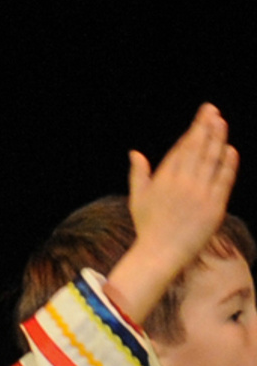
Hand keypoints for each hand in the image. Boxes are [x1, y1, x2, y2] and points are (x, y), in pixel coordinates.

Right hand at [108, 103, 239, 323]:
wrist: (160, 253)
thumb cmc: (148, 227)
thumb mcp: (138, 199)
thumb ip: (139, 174)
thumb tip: (135, 152)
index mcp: (163, 180)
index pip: (182, 148)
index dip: (194, 130)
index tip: (203, 115)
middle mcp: (181, 184)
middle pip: (198, 149)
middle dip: (207, 128)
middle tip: (214, 112)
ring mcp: (199, 194)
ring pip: (211, 160)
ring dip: (218, 140)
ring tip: (221, 123)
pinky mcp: (213, 206)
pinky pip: (223, 180)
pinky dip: (228, 164)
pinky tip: (230, 150)